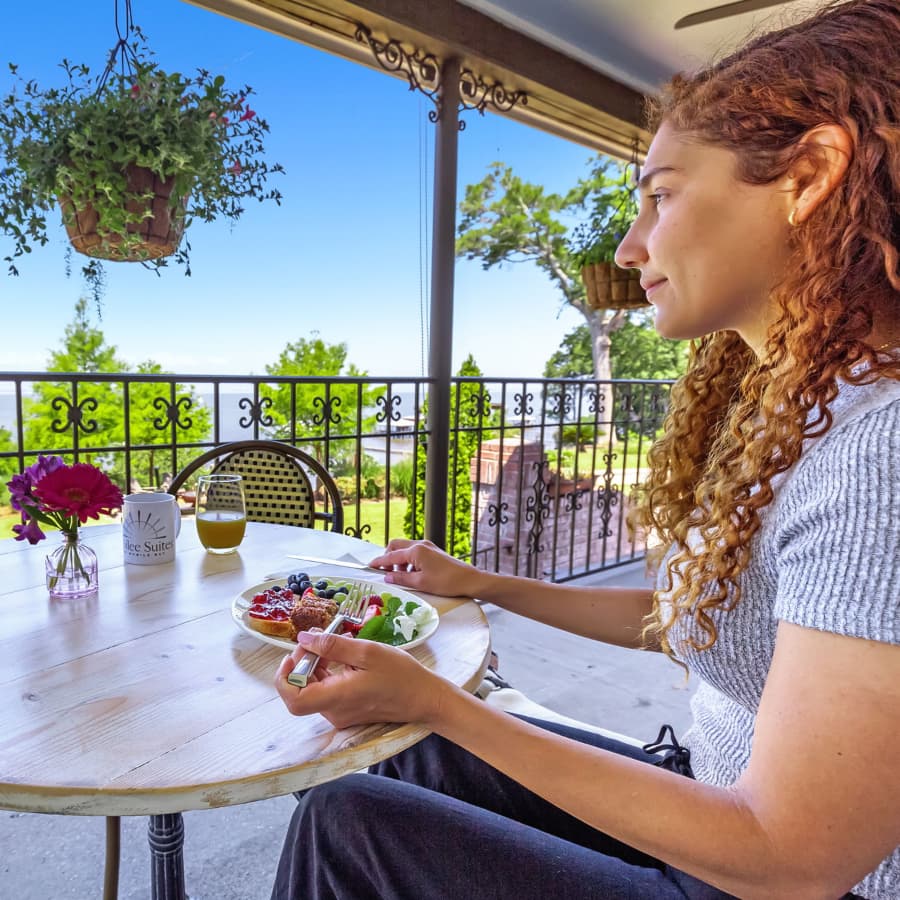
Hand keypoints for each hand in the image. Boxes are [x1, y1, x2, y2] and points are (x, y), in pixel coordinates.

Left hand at [274, 630, 449, 729]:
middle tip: (315, 640)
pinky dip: (326, 674)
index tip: (293, 654)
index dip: (284, 677)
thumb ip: (333, 646)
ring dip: (313, 667)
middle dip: (301, 663)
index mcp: (337, 698)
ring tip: (331, 645)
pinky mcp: (347, 711)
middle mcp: (334, 712)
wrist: (424, 698)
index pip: (293, 700)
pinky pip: (326, 693)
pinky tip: (340, 658)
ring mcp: (340, 714)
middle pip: (300, 692)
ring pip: (312, 691)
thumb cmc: (400, 675)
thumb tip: (304, 638)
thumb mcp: (367, 652)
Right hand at [368, 539, 481, 596]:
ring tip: (400, 577)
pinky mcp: (432, 551)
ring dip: (398, 561)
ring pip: (405, 549)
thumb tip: (386, 577)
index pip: (391, 555)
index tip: (369, 566)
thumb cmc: (446, 582)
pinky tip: (411, 574)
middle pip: (395, 546)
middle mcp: (420, 544)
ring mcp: (427, 546)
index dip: (379, 562)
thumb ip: (401, 579)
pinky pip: (414, 552)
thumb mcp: (420, 582)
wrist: (468, 580)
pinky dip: (408, 561)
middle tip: (384, 572)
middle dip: (388, 557)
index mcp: (415, 550)